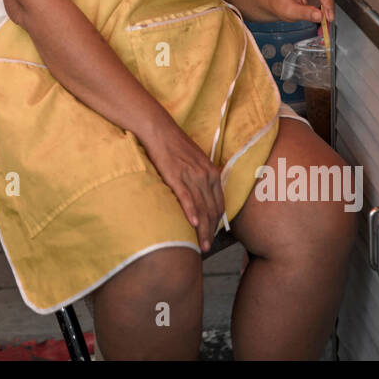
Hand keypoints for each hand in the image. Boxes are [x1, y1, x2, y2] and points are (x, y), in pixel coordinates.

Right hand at [138, 124, 223, 251]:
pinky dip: (191, 211)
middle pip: (212, 210)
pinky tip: (193, 224)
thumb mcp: (195, 162)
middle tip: (207, 248)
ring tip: (201, 246)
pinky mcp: (176, 176)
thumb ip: (201, 178)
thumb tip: (201, 196)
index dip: (217, 223)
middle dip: (211, 231)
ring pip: (201, 208)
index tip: (213, 235)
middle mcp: (206, 176)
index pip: (219, 204)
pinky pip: (186, 197)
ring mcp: (192, 176)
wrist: (160, 130)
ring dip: (203, 229)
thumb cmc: (175, 146)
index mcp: (212, 173)